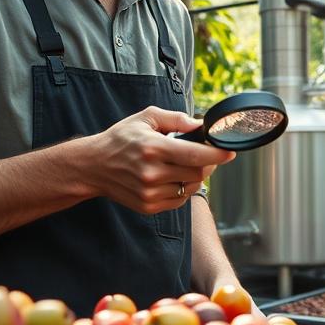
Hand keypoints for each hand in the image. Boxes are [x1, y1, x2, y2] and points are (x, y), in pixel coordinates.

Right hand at [84, 106, 234, 213]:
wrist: (93, 166)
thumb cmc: (121, 139)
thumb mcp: (146, 118)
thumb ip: (176, 119)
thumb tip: (200, 125)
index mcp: (153, 148)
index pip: (195, 155)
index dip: (217, 154)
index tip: (230, 152)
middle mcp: (152, 173)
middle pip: (197, 172)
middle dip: (208, 163)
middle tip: (206, 153)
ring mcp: (149, 193)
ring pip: (190, 188)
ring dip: (196, 176)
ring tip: (186, 164)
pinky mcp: (148, 206)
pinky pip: (179, 200)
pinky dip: (183, 188)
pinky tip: (174, 177)